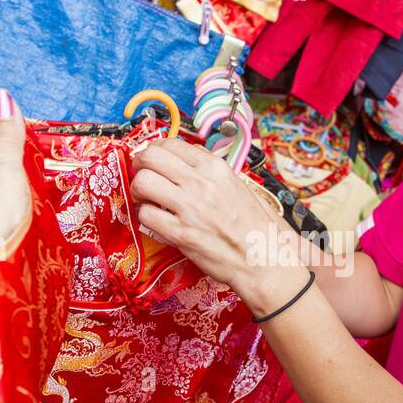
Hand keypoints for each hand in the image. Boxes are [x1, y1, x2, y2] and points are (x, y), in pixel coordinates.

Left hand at [130, 138, 309, 316]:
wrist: (265, 258)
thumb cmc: (255, 225)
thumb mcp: (237, 185)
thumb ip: (210, 171)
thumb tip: (186, 163)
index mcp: (215, 167)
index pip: (171, 144)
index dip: (155, 151)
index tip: (153, 160)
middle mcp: (200, 182)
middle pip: (150, 158)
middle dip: (140, 165)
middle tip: (142, 176)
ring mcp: (189, 208)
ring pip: (142, 183)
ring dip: (138, 190)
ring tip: (147, 199)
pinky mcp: (180, 234)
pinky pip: (145, 215)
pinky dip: (145, 217)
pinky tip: (156, 221)